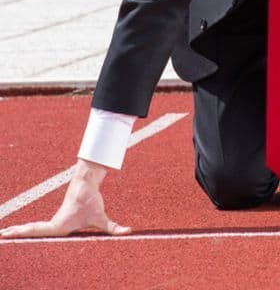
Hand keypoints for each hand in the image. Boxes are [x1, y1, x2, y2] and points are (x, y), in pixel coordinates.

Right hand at [0, 159, 130, 238]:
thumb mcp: (101, 217)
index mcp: (59, 225)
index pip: (38, 232)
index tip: (8, 234)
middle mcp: (54, 223)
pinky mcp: (58, 219)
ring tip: (5, 236)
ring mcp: (54, 221)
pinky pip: (40, 227)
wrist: (86, 182)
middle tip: (1, 236)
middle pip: (32, 231)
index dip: (23, 234)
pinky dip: (29, 230)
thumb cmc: (91, 200)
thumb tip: (128, 232)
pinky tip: (23, 234)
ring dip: (20, 233)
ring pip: (35, 229)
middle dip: (17, 235)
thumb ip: (113, 227)